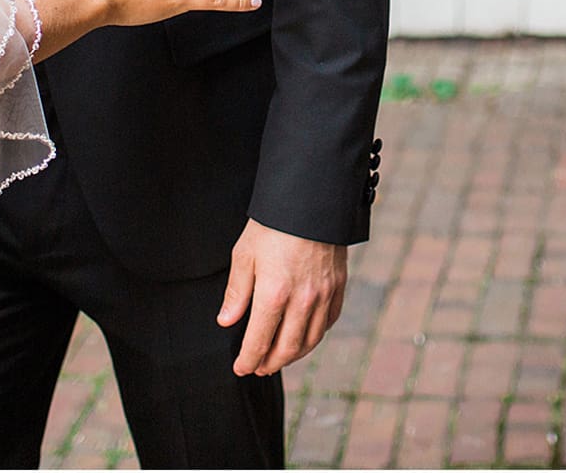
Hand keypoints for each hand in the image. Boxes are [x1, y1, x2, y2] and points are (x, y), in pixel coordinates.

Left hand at [218, 219, 347, 375]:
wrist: (311, 198)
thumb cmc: (273, 223)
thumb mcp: (245, 254)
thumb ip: (236, 292)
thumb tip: (227, 320)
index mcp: (273, 294)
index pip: (259, 342)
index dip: (248, 360)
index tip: (241, 368)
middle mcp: (302, 300)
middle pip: (287, 349)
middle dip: (270, 363)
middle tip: (259, 367)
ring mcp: (323, 295)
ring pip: (310, 340)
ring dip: (293, 355)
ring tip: (280, 357)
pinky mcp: (338, 286)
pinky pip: (328, 321)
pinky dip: (315, 335)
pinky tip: (305, 335)